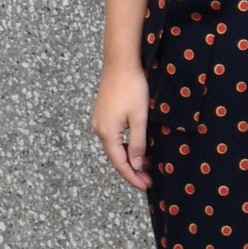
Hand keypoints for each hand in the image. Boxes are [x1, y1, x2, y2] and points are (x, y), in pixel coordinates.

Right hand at [91, 64, 151, 189]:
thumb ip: (138, 143)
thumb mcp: (139, 118)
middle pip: (115, 157)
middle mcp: (99, 129)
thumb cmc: (132, 87)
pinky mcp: (103, 113)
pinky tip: (136, 146)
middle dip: (132, 170)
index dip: (133, 177)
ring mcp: (99, 121)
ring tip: (145, 166)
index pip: (120, 164)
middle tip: (148, 179)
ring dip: (129, 158)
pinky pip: (113, 136)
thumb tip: (136, 165)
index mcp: (107, 133)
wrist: (120, 62)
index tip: (146, 186)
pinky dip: (125, 145)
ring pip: (114, 147)